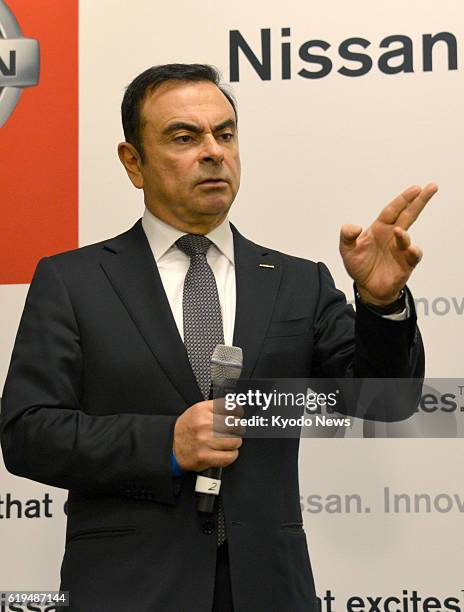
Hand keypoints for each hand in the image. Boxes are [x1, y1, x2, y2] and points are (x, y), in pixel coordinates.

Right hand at [173, 399, 243, 471]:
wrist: (172, 446)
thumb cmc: (188, 429)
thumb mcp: (198, 411)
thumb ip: (216, 408)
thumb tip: (237, 409)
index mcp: (202, 410)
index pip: (231, 407)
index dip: (238, 412)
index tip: (237, 416)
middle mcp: (204, 424)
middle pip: (236, 425)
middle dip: (237, 429)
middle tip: (232, 431)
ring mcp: (205, 441)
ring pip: (235, 441)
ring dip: (234, 443)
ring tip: (227, 442)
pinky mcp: (206, 457)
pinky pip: (230, 456)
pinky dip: (231, 455)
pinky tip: (226, 452)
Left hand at [339, 184, 437, 304]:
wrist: (367, 288)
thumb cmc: (359, 265)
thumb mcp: (346, 249)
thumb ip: (347, 236)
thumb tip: (355, 227)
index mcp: (380, 228)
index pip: (393, 210)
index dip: (403, 199)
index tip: (416, 188)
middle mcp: (392, 236)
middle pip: (408, 215)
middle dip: (419, 202)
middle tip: (431, 187)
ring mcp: (400, 250)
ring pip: (407, 237)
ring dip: (404, 235)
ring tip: (398, 232)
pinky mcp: (405, 264)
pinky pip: (413, 256)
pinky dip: (413, 251)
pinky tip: (410, 249)